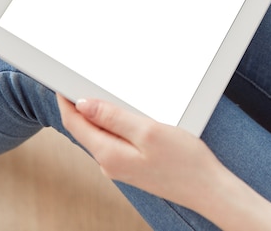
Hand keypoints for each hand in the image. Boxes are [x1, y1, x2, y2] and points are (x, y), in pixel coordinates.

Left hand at [57, 94, 226, 210]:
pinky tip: (131, 117)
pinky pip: (117, 141)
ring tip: (110, 95)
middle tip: (85, 82)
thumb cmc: (184, 162)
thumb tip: (84, 105)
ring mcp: (122, 167)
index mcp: (109, 155)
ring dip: (101, 115)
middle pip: (85, 129)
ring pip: (102, 135)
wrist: (208, 188)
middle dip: (82, 106)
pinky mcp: (134, 166)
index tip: (63, 82)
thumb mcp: (148, 131)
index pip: (75, 124)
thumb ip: (114, 118)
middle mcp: (110, 164)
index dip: (66, 100)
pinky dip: (117, 125)